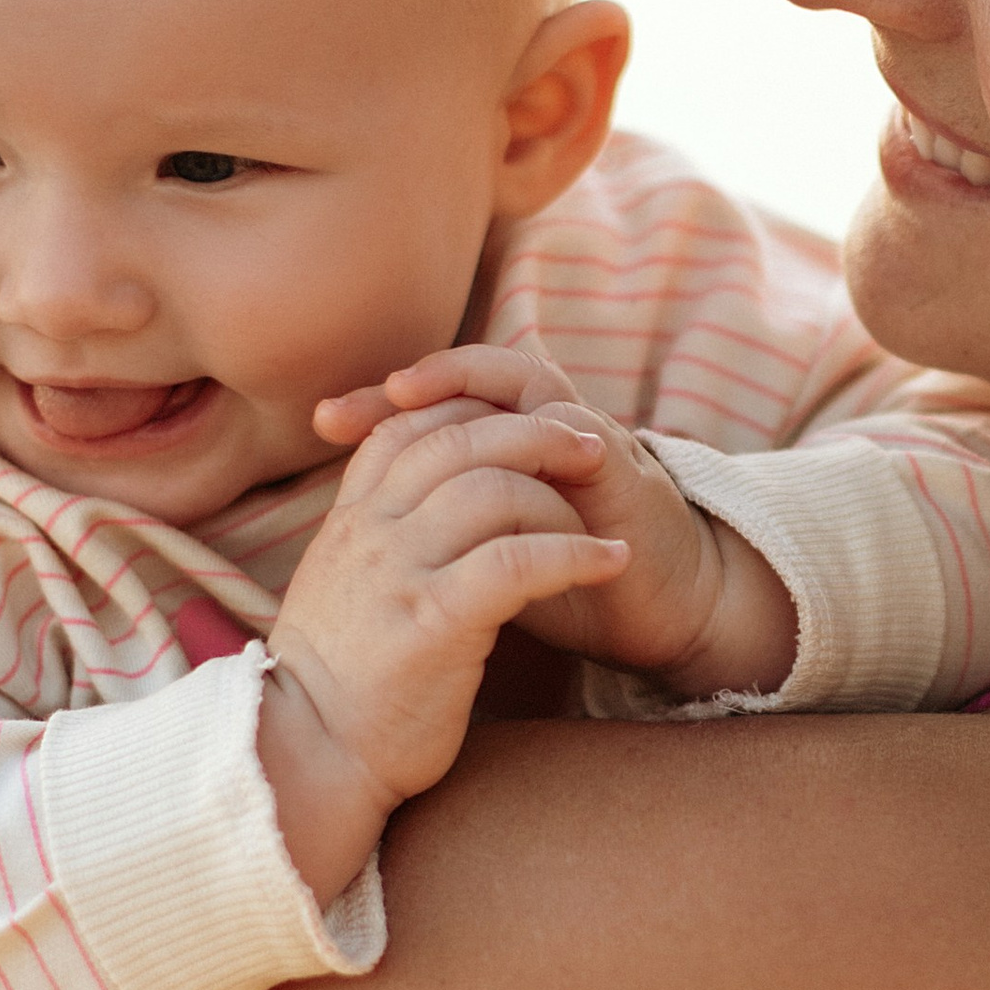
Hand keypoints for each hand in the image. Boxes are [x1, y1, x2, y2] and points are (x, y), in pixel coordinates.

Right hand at [263, 394, 628, 899]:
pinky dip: (575, 553)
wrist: (308, 759)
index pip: (408, 425)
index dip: (473, 409)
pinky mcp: (435, 622)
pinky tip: (609, 562)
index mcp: (349, 521)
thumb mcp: (343, 590)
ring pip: (493, 490)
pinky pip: (518, 561)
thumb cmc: (342, 685)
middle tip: (588, 448)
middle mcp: (369, 533)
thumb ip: (378, 542)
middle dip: (532, 434)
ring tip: (606, 521)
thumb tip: (426, 508)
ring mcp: (398, 573)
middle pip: (459, 440)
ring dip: (562, 496)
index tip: (528, 420)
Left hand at [318, 347, 799, 700]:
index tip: (327, 422)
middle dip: (417, 381)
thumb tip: (357, 529)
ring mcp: (592, 446)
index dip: (386, 405)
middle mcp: (551, 433)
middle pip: (480, 373)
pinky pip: (583, 433)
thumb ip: (441, 528)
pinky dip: (540, 431)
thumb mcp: (487, 556)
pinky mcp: (628, 478)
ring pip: (531, 382)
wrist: (662, 615)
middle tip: (357, 403)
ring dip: (471, 378)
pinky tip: (492, 442)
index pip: (444, 402)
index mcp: (512, 450)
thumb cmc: (569, 587)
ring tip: (411, 391)